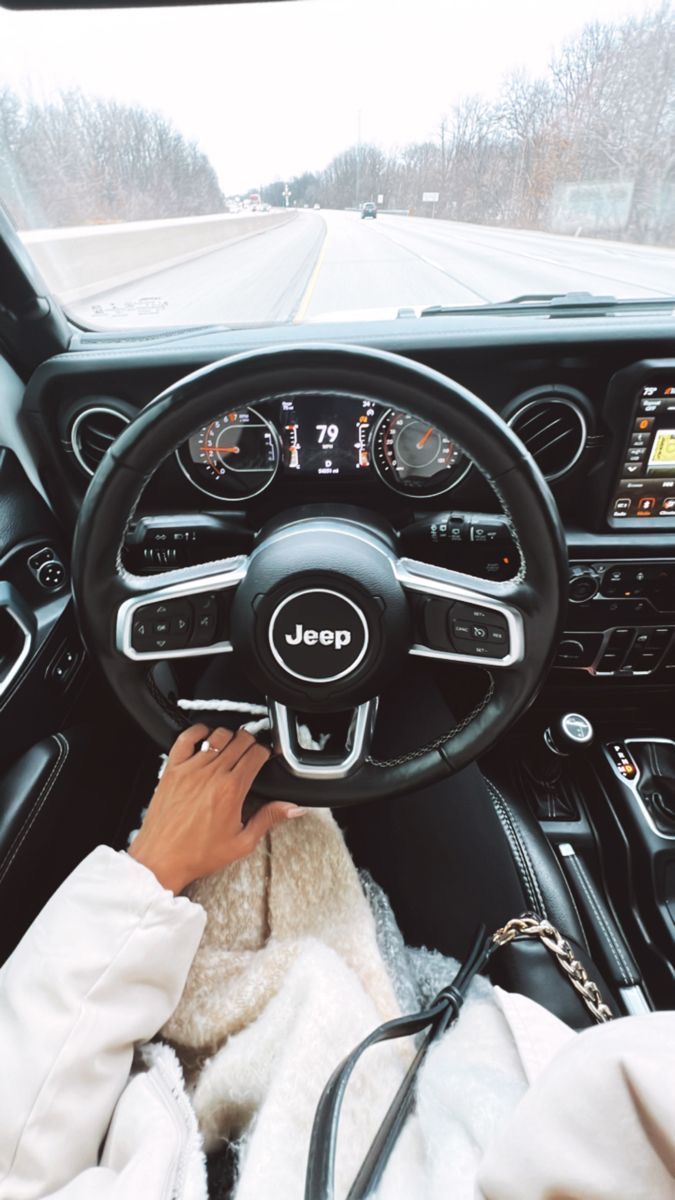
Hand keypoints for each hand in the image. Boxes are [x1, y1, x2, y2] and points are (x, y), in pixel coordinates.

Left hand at [128, 723, 304, 892]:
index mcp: (231, 790)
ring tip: (232, 746)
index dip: (266, 752)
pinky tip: (205, 737)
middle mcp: (211, 774)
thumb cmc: (196, 854)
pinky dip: (198, 731)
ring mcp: (190, 769)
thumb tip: (291, 808)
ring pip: (218, 735)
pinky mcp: (172, 769)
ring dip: (229, 737)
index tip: (266, 757)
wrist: (161, 860)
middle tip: (252, 752)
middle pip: (240, 740)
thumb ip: (268, 819)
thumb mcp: (241, 842)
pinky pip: (186, 738)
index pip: (256, 754)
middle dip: (251, 742)